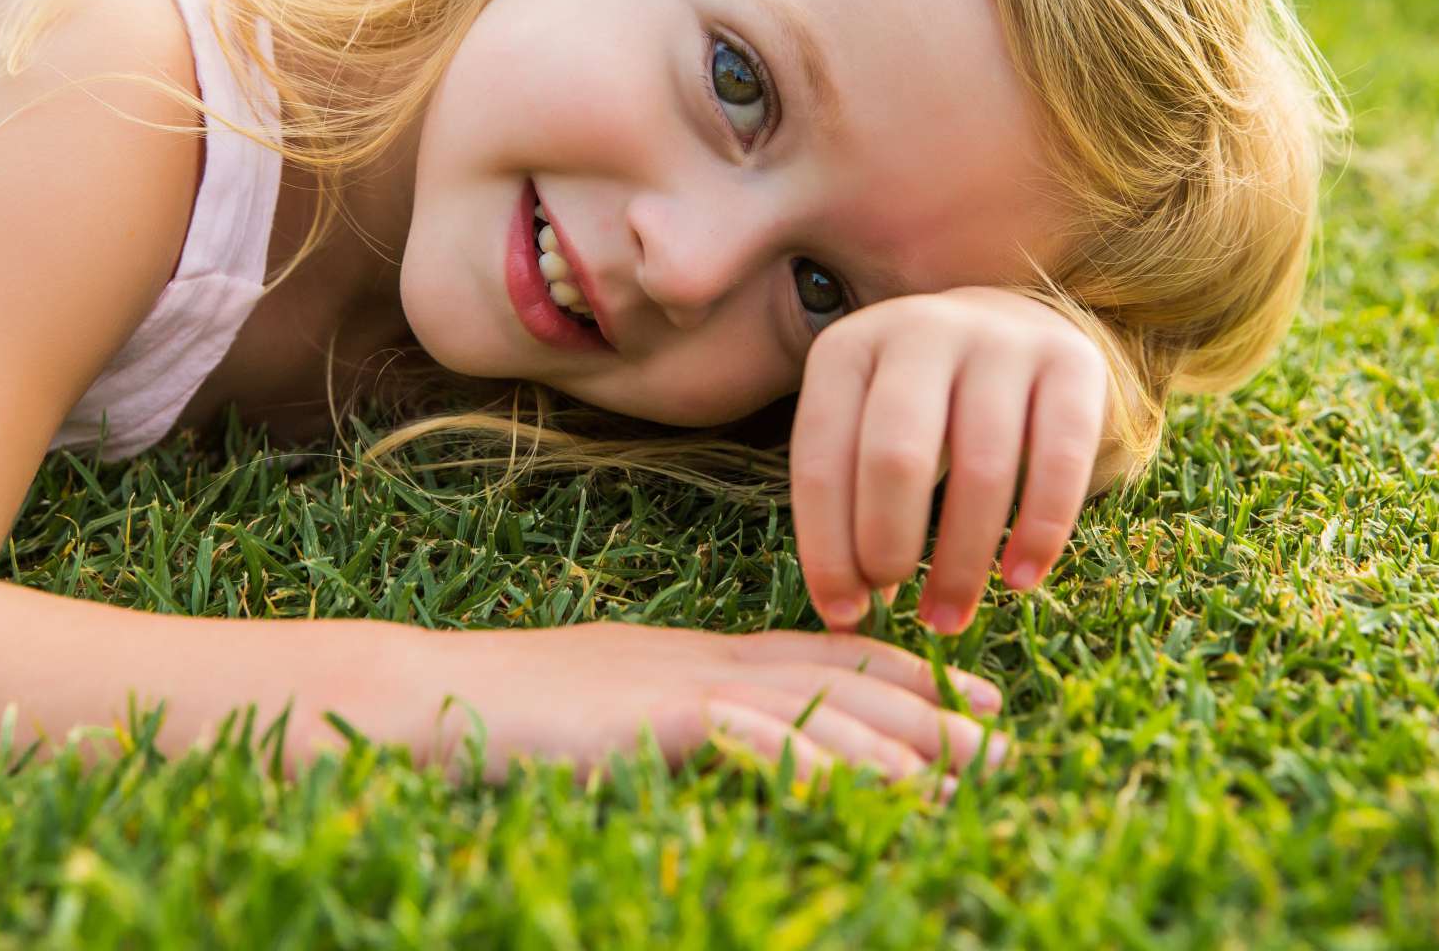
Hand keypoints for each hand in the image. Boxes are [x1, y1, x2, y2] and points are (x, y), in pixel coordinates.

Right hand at [402, 619, 1010, 793]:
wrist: (434, 692)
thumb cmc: (511, 710)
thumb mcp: (615, 704)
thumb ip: (676, 713)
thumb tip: (725, 738)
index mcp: (701, 652)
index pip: (824, 653)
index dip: (903, 674)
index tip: (970, 694)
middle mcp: (710, 657)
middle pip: (846, 678)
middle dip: (932, 707)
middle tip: (1004, 733)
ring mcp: (689, 684)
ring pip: (826, 706)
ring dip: (910, 741)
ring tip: (976, 770)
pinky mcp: (664, 719)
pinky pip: (767, 739)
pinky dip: (833, 761)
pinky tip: (882, 787)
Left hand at [791, 286, 1111, 634]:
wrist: (1011, 325)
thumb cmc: (922, 405)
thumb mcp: (864, 428)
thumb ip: (849, 504)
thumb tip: (848, 612)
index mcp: (847, 352)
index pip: (822, 462)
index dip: (827, 550)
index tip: (844, 615)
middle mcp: (919, 331)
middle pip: (896, 458)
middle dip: (890, 549)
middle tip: (900, 609)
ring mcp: (999, 340)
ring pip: (981, 468)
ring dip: (963, 561)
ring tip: (951, 616)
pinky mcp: (1072, 361)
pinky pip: (1060, 460)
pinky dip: (1040, 531)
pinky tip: (1020, 579)